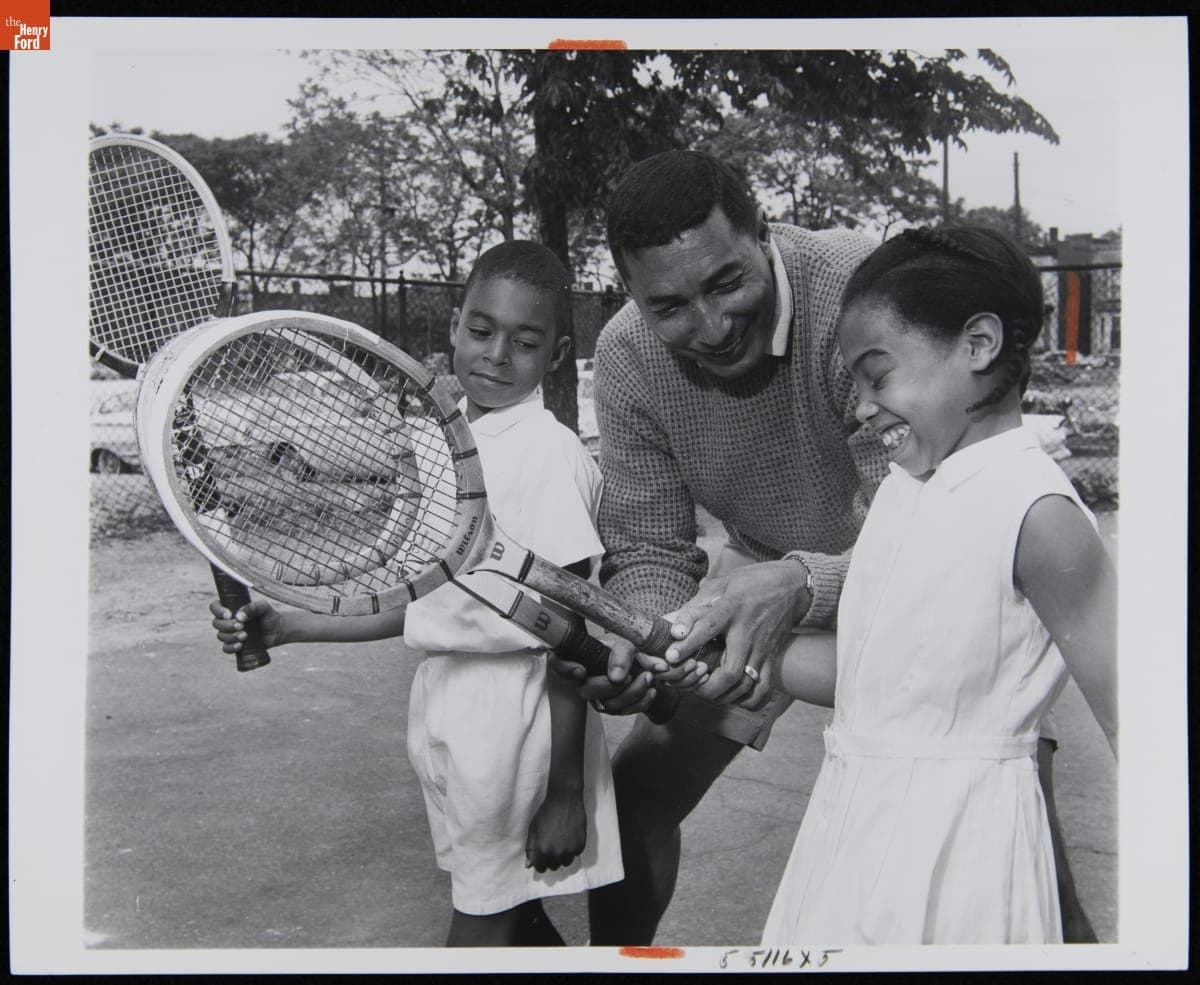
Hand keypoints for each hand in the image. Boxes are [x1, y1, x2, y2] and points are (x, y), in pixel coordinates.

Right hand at [209, 598, 283, 652]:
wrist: (277, 630)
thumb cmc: (268, 615)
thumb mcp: (263, 607)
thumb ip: (252, 607)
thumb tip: (239, 616)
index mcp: (230, 608)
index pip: (214, 607)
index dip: (218, 611)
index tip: (229, 615)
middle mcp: (227, 621)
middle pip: (216, 623)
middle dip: (227, 626)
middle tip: (241, 626)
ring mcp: (230, 633)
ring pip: (220, 636)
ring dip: (231, 637)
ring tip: (245, 636)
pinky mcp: (234, 644)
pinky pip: (225, 648)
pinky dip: (231, 647)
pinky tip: (240, 645)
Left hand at [525, 789, 585, 871]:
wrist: (564, 800)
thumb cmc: (546, 813)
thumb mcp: (533, 829)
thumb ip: (530, 849)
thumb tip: (529, 865)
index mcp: (543, 850)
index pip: (540, 868)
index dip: (540, 861)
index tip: (542, 854)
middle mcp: (557, 853)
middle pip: (553, 867)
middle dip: (551, 859)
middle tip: (552, 844)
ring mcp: (570, 850)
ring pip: (565, 862)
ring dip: (562, 856)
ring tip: (561, 841)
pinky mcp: (580, 845)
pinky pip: (575, 854)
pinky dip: (572, 848)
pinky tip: (569, 836)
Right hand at [548, 633, 664, 716]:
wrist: (639, 663)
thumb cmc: (623, 650)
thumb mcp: (624, 645)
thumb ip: (626, 655)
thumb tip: (625, 675)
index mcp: (579, 659)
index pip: (559, 665)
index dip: (566, 669)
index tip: (581, 670)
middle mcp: (583, 681)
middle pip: (588, 691)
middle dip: (610, 686)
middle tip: (629, 676)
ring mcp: (597, 697)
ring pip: (608, 705)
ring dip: (632, 693)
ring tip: (648, 677)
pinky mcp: (612, 708)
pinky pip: (624, 712)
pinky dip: (641, 702)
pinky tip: (652, 690)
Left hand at [664, 560, 811, 708]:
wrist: (792, 586)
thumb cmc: (752, 582)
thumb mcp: (722, 583)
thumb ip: (697, 605)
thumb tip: (674, 627)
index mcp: (732, 609)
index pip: (708, 629)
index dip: (688, 644)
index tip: (670, 657)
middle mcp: (748, 632)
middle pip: (731, 671)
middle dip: (708, 686)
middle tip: (692, 685)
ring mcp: (763, 648)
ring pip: (747, 684)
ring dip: (725, 696)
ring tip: (709, 692)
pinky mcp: (772, 657)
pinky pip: (765, 688)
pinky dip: (750, 700)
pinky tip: (735, 697)